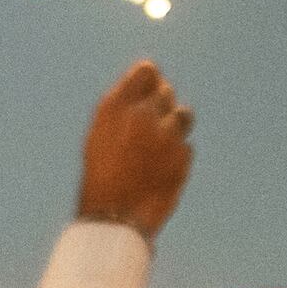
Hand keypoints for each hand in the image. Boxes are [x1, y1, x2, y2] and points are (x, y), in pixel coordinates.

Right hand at [76, 62, 192, 233]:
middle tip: (148, 129)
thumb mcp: (100, 134)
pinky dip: (176, 156)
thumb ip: (124, 105)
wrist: (115, 216)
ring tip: (159, 147)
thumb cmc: (102, 175)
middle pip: (166, 92)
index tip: (146, 94)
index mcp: (117, 106)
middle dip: (160, 107)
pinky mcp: (182, 155)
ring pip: (183, 115)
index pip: (147, 71)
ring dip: (174, 126)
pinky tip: (159, 171)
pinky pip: (185, 146)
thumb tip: (149, 79)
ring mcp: (166, 135)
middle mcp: (142, 115)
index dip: (149, 81)